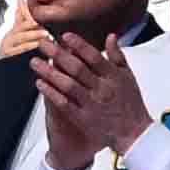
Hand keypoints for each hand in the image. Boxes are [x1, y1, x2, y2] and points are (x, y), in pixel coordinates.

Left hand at [32, 31, 152, 169]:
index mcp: (114, 76)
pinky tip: (40, 83)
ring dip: (50, 72)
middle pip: (77, 68)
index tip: (64, 36)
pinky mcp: (83, 118)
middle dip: (58, 54)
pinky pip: (64, 104)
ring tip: (35, 62)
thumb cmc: (131, 103)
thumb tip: (110, 36)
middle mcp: (102, 88)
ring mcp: (91, 104)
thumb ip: (117, 56)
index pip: (94, 56)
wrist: (134, 133)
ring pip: (67, 85)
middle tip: (43, 44)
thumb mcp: (128, 76)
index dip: (78, 45)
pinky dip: (51, 93)